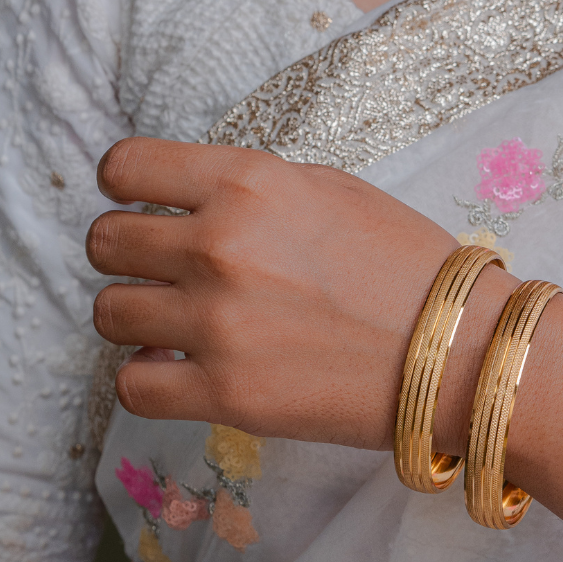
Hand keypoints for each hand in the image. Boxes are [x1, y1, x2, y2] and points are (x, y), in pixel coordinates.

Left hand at [86, 137, 467, 448]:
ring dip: (136, 317)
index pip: (124, 167)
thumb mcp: (329, 188)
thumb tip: (187, 199)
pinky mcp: (224, 395)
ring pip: (108, 313)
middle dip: (126, 255)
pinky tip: (183, 370)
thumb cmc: (404, 261)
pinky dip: (149, 379)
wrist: (459, 348)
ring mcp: (217, 323)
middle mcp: (221, 244)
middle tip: (162, 270)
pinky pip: (131, 386)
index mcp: (249, 182)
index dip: (121, 186)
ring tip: (177, 323)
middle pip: (103, 242)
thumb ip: (250, 188)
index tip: (136, 203)